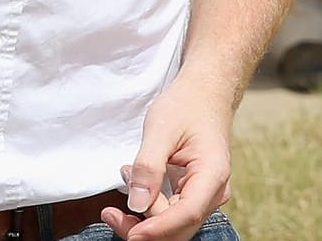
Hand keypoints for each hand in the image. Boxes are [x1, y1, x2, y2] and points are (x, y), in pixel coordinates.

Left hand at [102, 77, 233, 240]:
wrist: (205, 94)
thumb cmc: (185, 106)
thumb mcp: (160, 130)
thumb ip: (148, 166)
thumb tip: (137, 204)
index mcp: (212, 175)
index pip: (186, 214)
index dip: (157, 229)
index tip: (130, 233)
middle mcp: (214, 192)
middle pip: (179, 227)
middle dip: (143, 228)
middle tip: (108, 213)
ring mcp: (206, 195)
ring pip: (174, 223)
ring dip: (144, 214)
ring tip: (125, 173)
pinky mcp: (194, 194)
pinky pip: (172, 211)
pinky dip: (150, 203)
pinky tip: (133, 179)